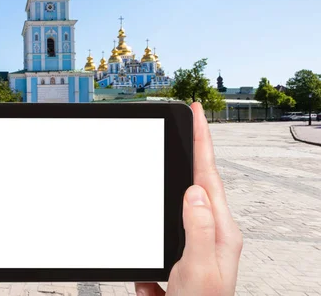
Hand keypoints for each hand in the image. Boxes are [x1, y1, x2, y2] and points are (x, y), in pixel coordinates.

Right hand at [135, 103, 242, 295]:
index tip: (197, 113)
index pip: (209, 176)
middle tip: (190, 124)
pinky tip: (167, 203)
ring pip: (185, 201)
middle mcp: (213, 233)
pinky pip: (170, 226)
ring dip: (179, 177)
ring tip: (182, 153)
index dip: (202, 141)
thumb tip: (194, 191)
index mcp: (220, 231)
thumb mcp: (199, 270)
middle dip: (195, 149)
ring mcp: (198, 242)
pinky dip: (163, 217)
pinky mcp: (183, 253)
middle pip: (201, 181)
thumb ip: (198, 229)